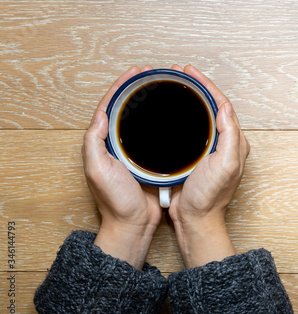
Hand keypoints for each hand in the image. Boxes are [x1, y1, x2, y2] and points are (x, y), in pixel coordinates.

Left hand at [82, 65, 162, 269]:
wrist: (134, 223)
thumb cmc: (115, 201)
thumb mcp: (97, 169)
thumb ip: (94, 142)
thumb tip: (101, 115)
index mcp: (103, 144)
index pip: (110, 107)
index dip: (120, 87)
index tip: (134, 74)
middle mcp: (118, 145)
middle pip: (127, 110)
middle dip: (136, 90)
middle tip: (150, 76)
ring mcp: (136, 152)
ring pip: (142, 121)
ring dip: (150, 104)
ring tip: (161, 89)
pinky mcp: (152, 160)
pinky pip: (156, 136)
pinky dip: (161, 123)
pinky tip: (172, 117)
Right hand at [168, 64, 249, 267]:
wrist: (196, 219)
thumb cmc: (210, 197)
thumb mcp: (224, 165)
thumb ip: (229, 136)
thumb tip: (226, 107)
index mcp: (235, 142)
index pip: (223, 105)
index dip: (207, 86)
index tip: (191, 73)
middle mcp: (225, 143)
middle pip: (213, 107)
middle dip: (198, 87)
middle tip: (181, 74)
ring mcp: (210, 149)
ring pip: (202, 115)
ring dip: (190, 98)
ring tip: (175, 85)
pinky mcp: (196, 155)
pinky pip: (191, 128)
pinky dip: (183, 115)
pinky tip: (172, 111)